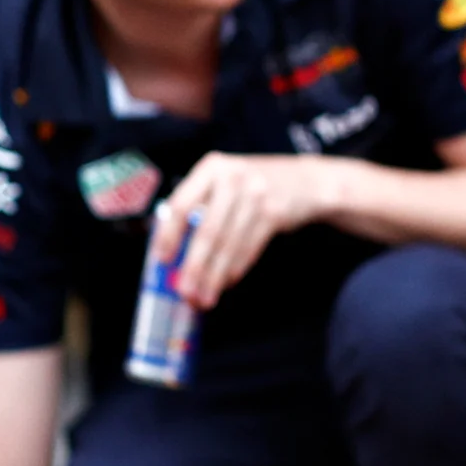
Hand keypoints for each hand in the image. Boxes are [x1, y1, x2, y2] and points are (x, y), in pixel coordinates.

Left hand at [154, 151, 338, 306]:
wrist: (304, 179)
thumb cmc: (250, 185)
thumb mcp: (223, 182)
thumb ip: (199, 206)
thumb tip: (173, 252)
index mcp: (211, 168)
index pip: (182, 204)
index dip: (169, 235)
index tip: (162, 261)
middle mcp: (233, 179)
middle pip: (207, 231)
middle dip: (194, 267)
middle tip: (184, 292)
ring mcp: (256, 195)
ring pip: (229, 244)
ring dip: (215, 276)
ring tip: (204, 297)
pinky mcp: (274, 213)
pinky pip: (249, 248)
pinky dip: (236, 268)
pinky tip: (226, 282)